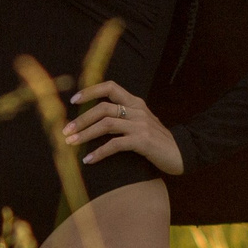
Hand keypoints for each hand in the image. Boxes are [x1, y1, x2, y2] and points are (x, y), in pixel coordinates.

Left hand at [62, 81, 183, 175]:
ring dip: (85, 134)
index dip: (90, 91)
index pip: (110, 87)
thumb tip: (96, 120)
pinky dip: (99, 152)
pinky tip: (89, 160)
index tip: (74, 101)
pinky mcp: (142, 142)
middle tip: (65, 130)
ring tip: (71, 143)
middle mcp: (137, 110)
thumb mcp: (142, 123)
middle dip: (81, 119)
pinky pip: (115, 145)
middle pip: (103, 108)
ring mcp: (140, 125)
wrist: (182, 154)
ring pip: (106, 124)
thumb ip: (124, 117)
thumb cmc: (158, 141)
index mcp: (136, 103)